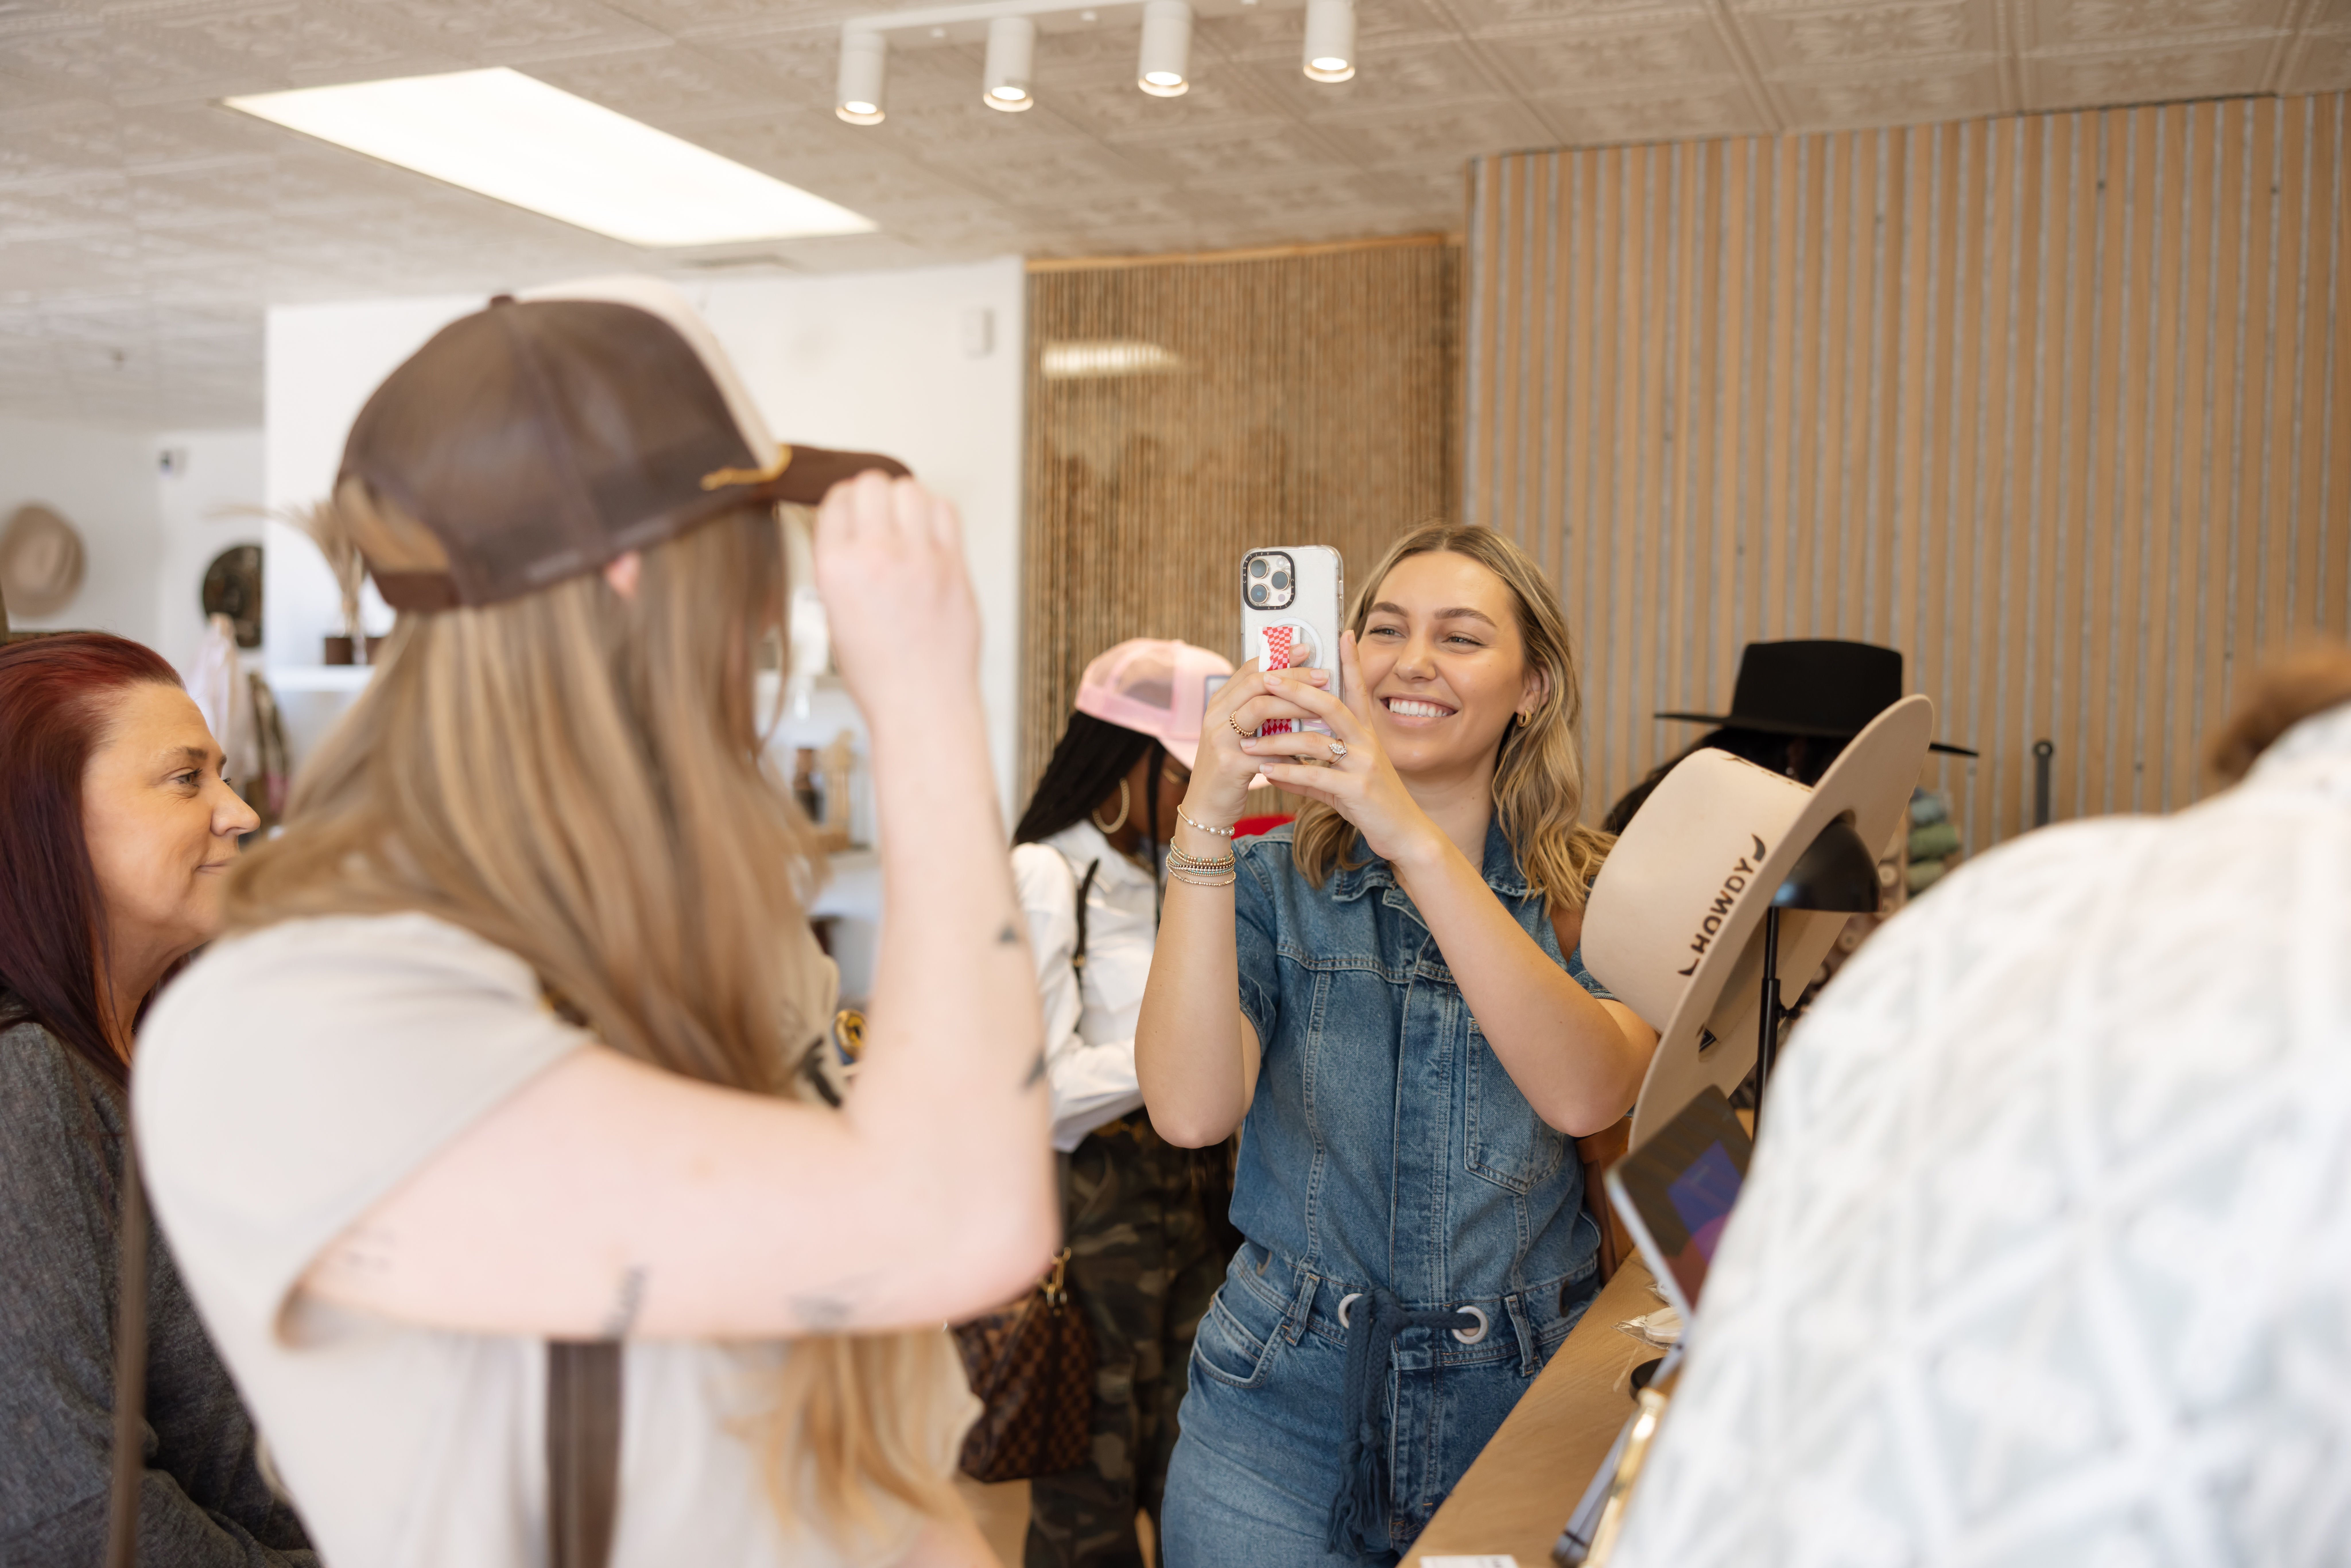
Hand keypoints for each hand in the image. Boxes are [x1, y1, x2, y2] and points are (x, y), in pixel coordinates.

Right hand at [811, 473, 980, 720]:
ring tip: (905, 522)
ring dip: (904, 499)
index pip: (834, 502)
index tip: (852, 512)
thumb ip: (843, 568)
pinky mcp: (953, 565)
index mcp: (835, 569)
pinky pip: (945, 510)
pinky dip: (936, 512)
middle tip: (878, 514)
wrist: (921, 704)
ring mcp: (918, 558)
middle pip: (871, 483)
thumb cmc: (880, 674)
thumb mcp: (835, 616)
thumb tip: (853, 535)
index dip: (844, 504)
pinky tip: (930, 532)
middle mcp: (875, 556)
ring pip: (910, 488)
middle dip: (871, 495)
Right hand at [1181, 658, 1327, 828]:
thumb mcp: (1239, 734)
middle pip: (1257, 682)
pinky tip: (1311, 752)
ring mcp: (1220, 738)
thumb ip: (1258, 713)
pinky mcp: (1230, 764)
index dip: (1278, 656)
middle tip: (1324, 674)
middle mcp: (1215, 715)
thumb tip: (1296, 692)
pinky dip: (1291, 750)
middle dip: (1294, 675)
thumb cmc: (1230, 769)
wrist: (1206, 808)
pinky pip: (1267, 750)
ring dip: (1295, 704)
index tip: (1307, 649)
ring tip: (1323, 706)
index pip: (1249, 669)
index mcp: (1219, 704)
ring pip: (1260, 708)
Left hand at [1241, 632, 1443, 867]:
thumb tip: (1279, 769)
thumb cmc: (1373, 805)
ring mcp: (1364, 764)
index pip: (1356, 690)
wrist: (1405, 834)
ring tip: (1247, 742)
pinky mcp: (1358, 789)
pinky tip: (1266, 772)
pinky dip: (1288, 773)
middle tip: (1267, 677)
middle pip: (1330, 705)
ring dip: (1277, 740)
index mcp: (1366, 735)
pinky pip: (1316, 776)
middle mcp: (1367, 743)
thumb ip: (1314, 773)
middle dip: (1297, 689)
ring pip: (1315, 741)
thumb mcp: (1343, 783)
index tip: (1342, 633)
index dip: (1350, 662)